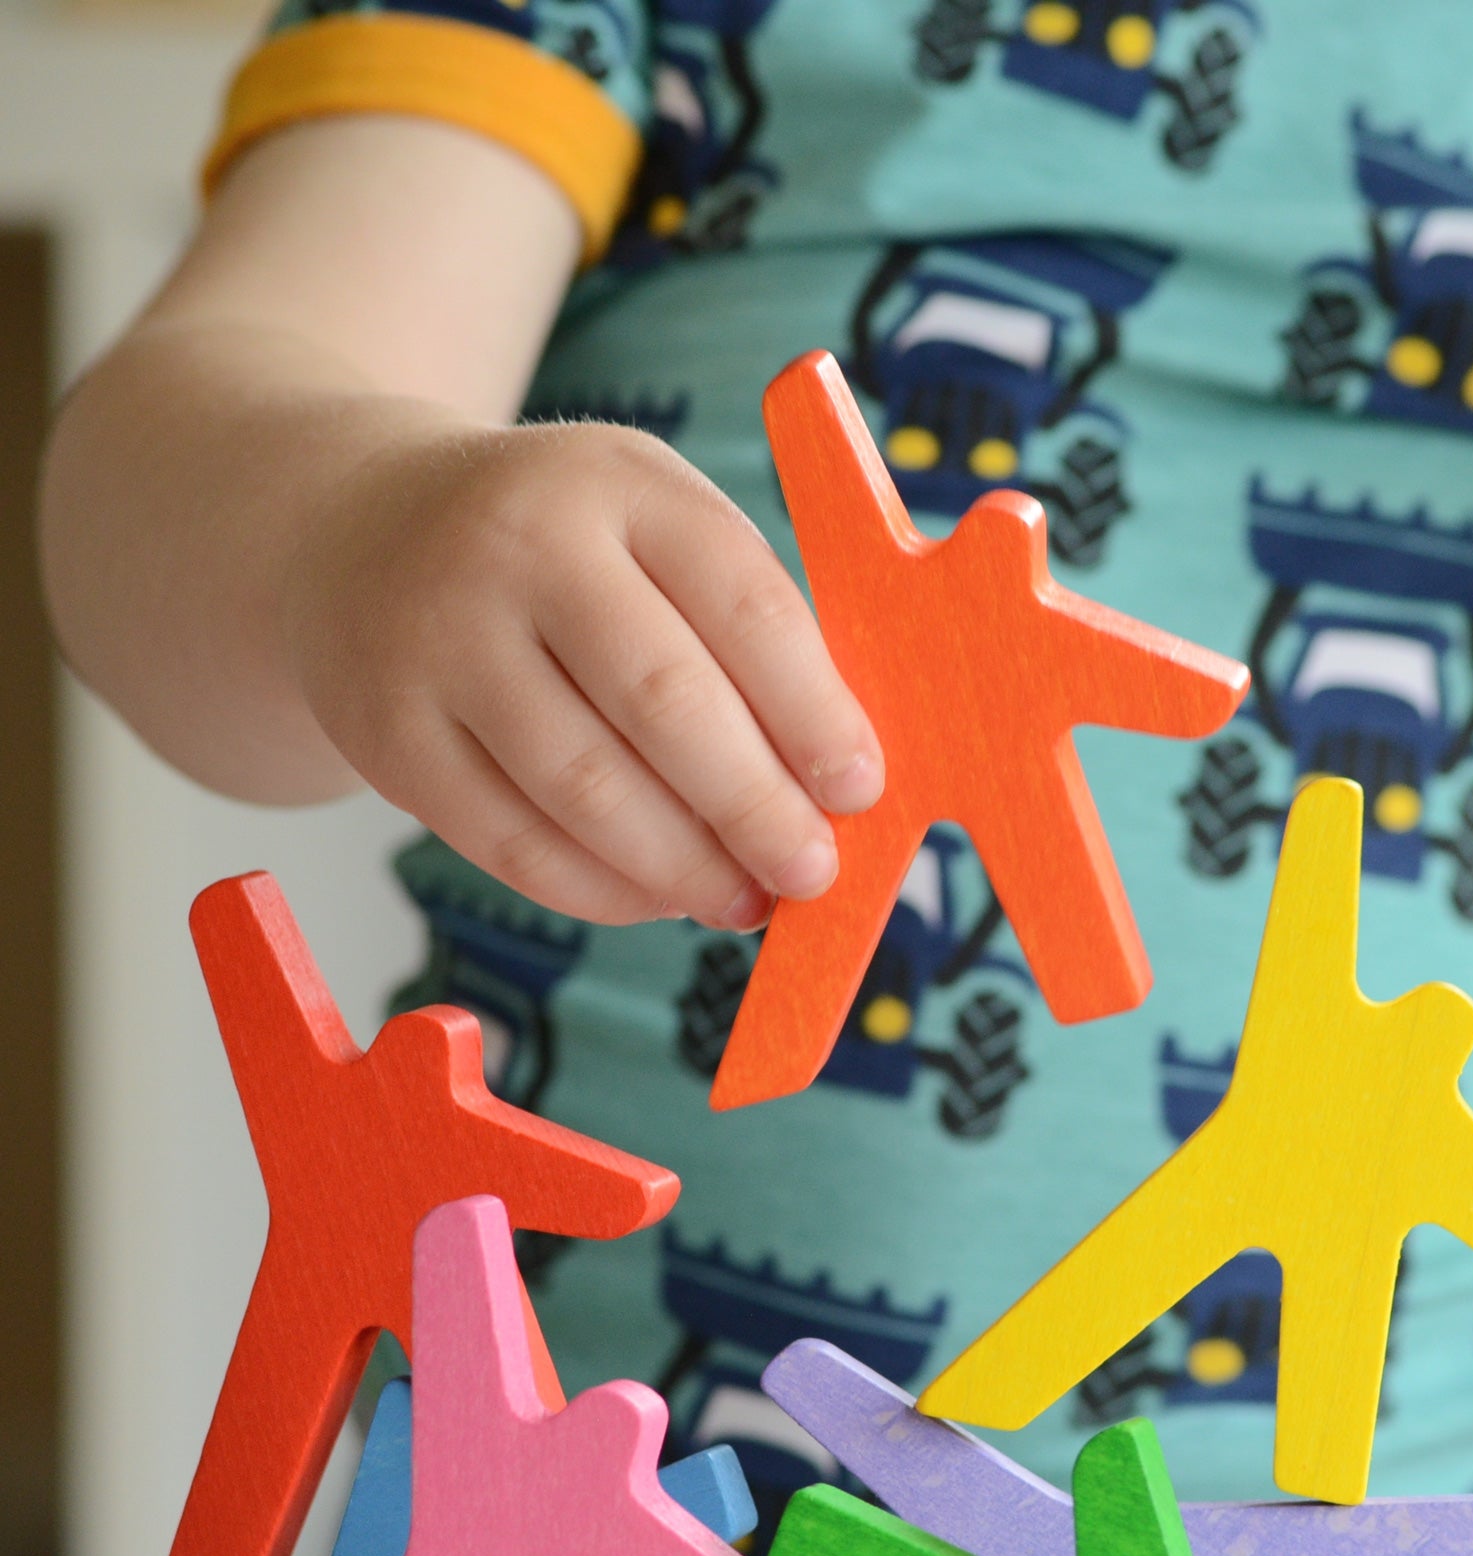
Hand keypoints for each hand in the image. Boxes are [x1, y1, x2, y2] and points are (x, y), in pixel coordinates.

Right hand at [284, 418, 883, 927]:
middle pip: (663, 702)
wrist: (356, 532)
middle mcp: (519, 547)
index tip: (860, 790)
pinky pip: (512, 844)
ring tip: (741, 899)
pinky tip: (656, 898)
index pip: (742, 603)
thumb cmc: (562, 550)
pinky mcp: (388, 735)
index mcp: (620, 484)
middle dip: (755, 807)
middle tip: (810, 872)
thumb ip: (741, 629)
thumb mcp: (651, 525)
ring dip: (683, 866)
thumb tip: (829, 785)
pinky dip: (600, 890)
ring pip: (586, 789)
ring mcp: (439, 641)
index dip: (813, 711)